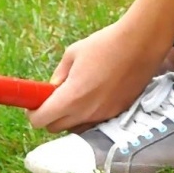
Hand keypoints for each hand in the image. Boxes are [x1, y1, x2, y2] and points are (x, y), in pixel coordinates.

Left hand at [28, 20, 170, 131]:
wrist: (140, 44)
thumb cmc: (104, 44)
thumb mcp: (73, 53)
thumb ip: (59, 75)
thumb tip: (53, 88)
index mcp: (71, 97)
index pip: (41, 120)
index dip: (33, 113)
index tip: (34, 103)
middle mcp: (85, 112)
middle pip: (56, 128)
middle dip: (49, 116)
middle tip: (52, 99)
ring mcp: (103, 115)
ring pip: (75, 128)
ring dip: (68, 118)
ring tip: (75, 96)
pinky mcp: (117, 113)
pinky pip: (94, 123)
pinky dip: (87, 115)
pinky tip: (94, 96)